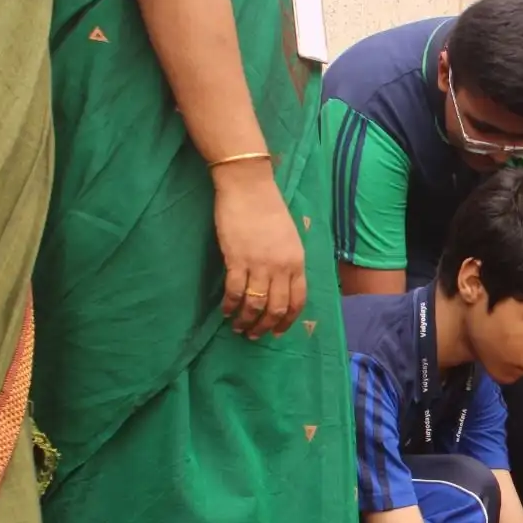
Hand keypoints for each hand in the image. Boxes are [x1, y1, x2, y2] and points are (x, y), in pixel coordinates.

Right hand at [213, 160, 306, 338]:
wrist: (249, 187)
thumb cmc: (269, 209)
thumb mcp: (290, 238)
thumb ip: (288, 262)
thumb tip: (281, 285)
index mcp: (297, 262)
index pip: (297, 301)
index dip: (287, 320)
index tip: (278, 332)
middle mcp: (281, 267)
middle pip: (276, 308)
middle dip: (265, 327)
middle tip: (254, 335)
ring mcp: (259, 264)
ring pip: (255, 305)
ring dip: (245, 321)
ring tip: (238, 328)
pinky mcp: (237, 259)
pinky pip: (235, 291)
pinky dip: (230, 305)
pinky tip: (225, 311)